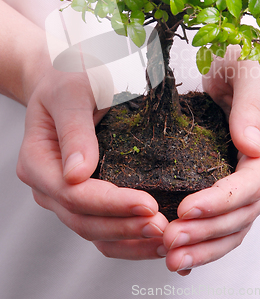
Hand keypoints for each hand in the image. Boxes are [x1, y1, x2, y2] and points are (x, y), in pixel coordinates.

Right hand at [17, 67, 167, 259]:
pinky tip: (156, 238)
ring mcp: (66, 193)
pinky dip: (129, 236)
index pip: (73, 194)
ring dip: (130, 240)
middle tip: (164, 229)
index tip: (148, 205)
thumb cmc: (70, 76)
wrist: (70, 75)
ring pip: (94, 231)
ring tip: (166, 240)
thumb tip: (77, 175)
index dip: (111, 204)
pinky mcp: (86, 195)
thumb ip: (74, 129)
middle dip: (125, 227)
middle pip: (84, 220)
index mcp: (37, 160)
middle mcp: (49, 184)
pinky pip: (104, 225)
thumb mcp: (72, 91)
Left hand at [162, 50, 259, 274]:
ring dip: (207, 245)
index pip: (255, 178)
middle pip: (246, 209)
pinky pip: (232, 219)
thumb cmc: (249, 63)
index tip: (187, 209)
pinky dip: (211, 240)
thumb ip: (252, 105)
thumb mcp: (250, 70)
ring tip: (173, 258)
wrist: (252, 68)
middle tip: (170, 242)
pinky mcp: (244, 184)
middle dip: (209, 230)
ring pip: (240, 223)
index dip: (223, 198)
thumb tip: (251, 146)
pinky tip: (187, 255)